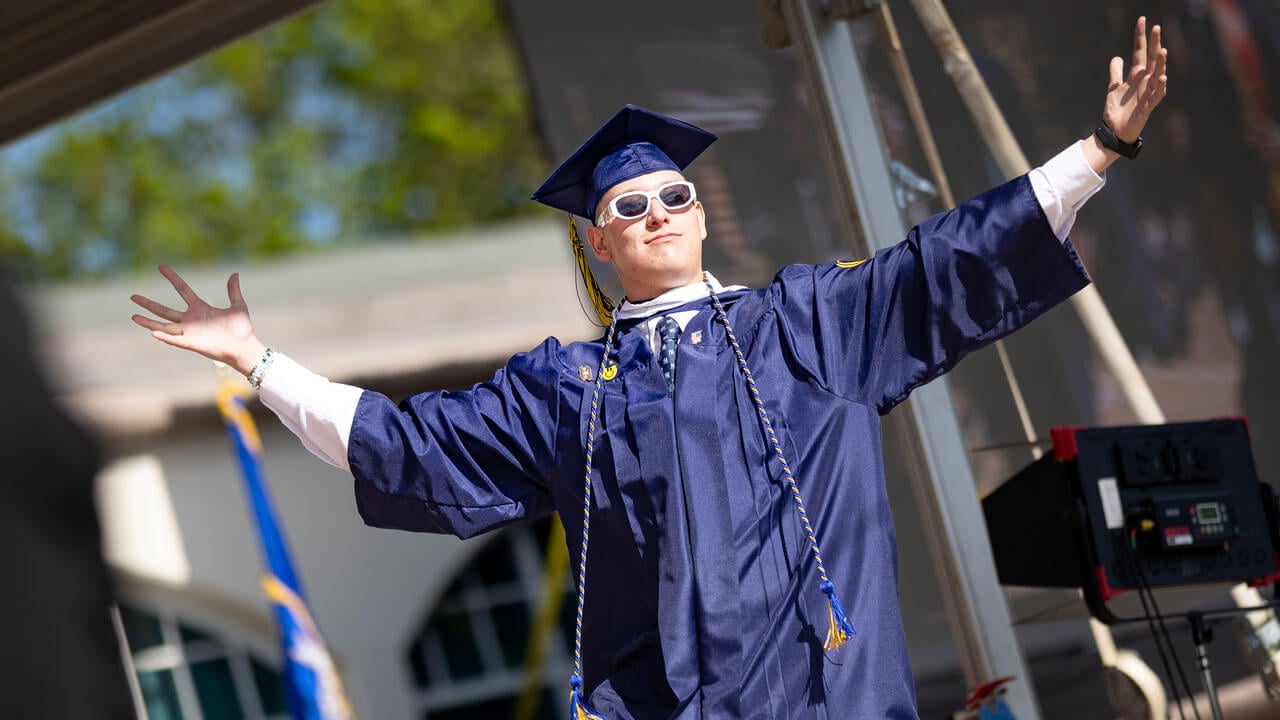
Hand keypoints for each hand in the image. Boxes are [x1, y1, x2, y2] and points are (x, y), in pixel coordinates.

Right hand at [131, 265, 266, 376]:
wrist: (245, 346)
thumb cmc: (241, 329)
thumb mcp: (237, 305)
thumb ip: (233, 291)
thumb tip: (234, 274)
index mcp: (200, 308)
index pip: (182, 289)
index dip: (172, 278)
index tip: (161, 267)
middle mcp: (191, 320)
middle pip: (164, 310)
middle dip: (149, 304)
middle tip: (133, 296)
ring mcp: (189, 332)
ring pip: (164, 326)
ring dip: (148, 322)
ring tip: (133, 316)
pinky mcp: (192, 343)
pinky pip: (175, 340)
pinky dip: (164, 336)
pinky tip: (151, 332)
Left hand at [1103, 16, 1168, 142]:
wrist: (1114, 131)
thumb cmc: (1116, 110)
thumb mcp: (1113, 88)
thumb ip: (1116, 73)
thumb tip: (1116, 57)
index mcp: (1136, 75)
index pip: (1140, 52)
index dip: (1140, 37)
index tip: (1142, 20)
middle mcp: (1145, 81)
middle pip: (1152, 59)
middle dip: (1154, 44)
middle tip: (1157, 28)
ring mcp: (1148, 93)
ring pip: (1158, 75)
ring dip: (1161, 64)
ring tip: (1163, 51)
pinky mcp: (1148, 106)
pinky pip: (1156, 95)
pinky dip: (1160, 87)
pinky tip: (1162, 78)